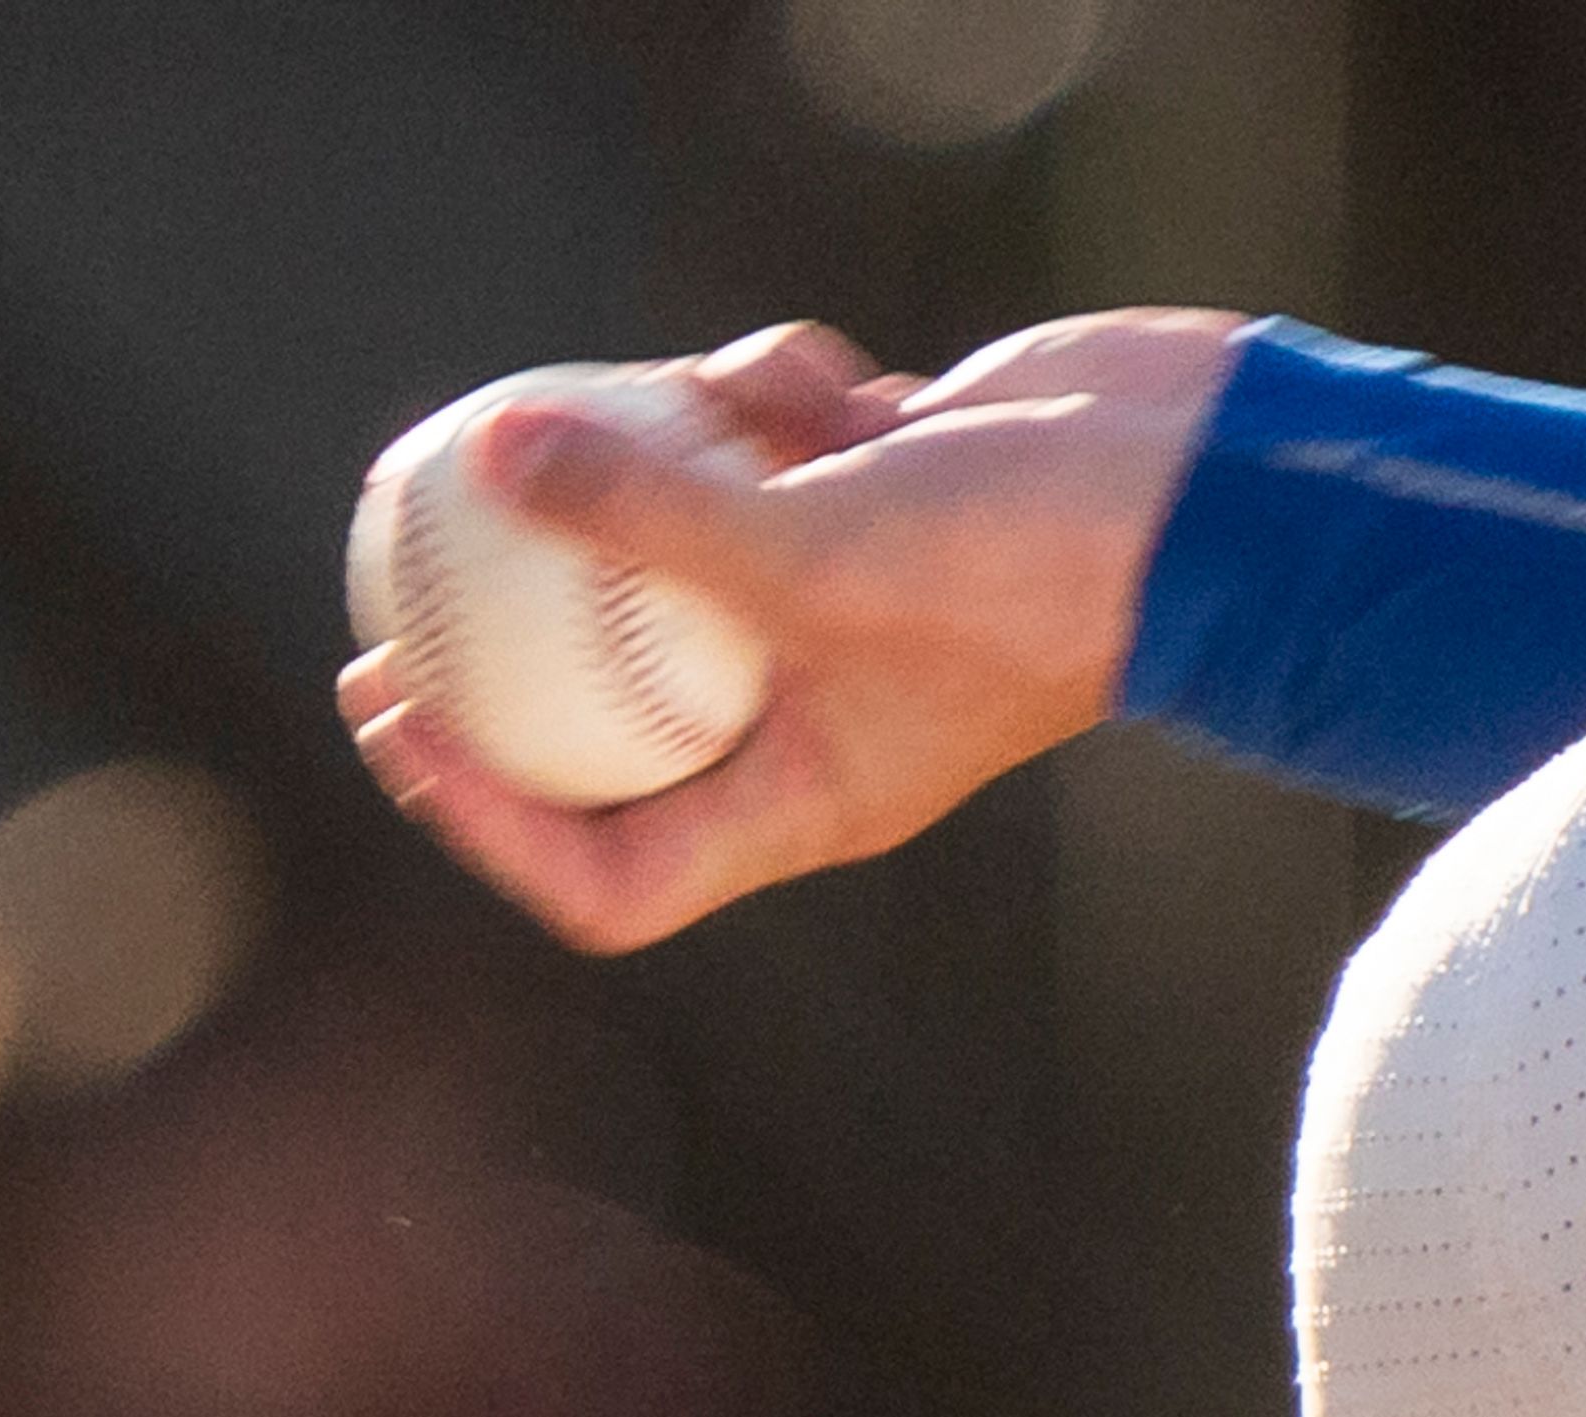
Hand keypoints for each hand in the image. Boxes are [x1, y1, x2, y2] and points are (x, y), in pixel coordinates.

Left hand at [336, 305, 1245, 951]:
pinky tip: (825, 376)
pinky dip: (768, 390)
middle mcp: (810, 720)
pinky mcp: (872, 499)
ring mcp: (840, 606)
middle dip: (506, 652)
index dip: (489, 818)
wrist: (1196, 496)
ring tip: (703, 405)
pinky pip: (764, 441)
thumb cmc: (1027, 572)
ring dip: (673, 459)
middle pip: (612, 711)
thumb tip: (492, 453)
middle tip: (389, 590)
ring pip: (685, 537)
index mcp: (800, 801)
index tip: (401, 718)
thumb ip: (651, 508)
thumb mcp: (815, 548)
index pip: (612, 871)